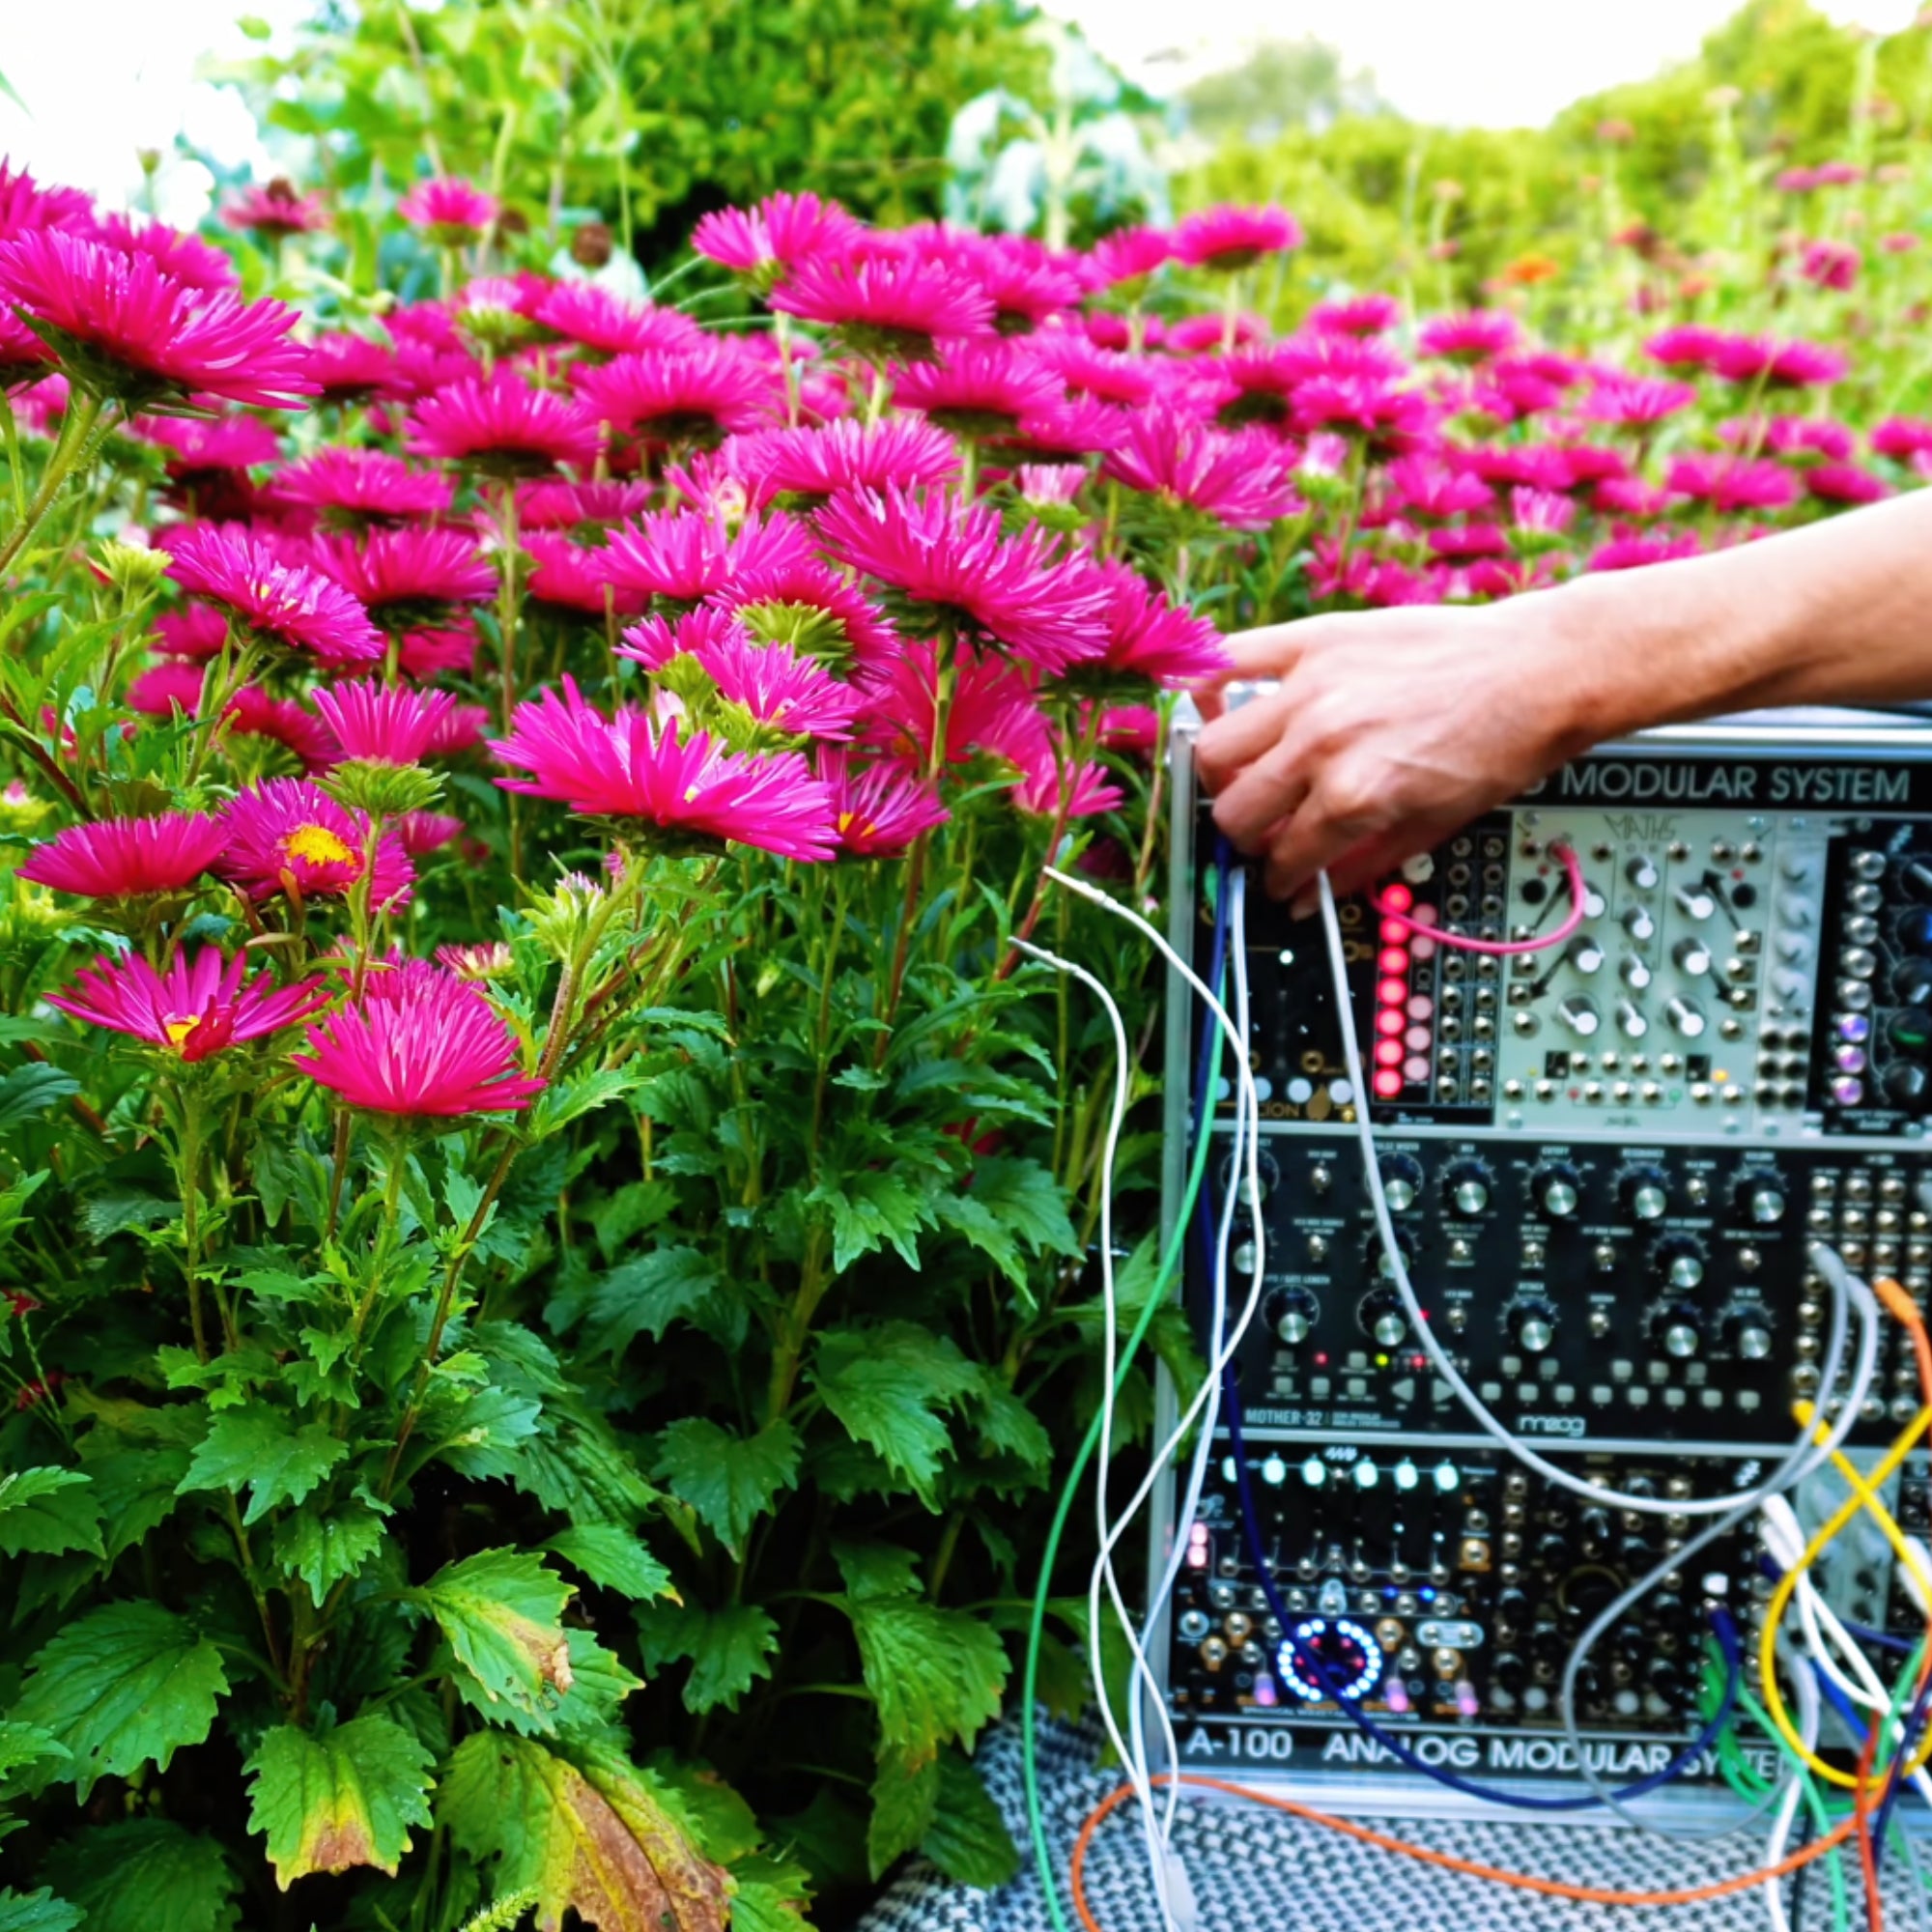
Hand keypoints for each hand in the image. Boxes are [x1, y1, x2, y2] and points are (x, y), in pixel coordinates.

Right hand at [1193, 592, 1610, 905]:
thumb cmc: (1500, 746)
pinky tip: (1220, 702)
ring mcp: (1310, 689)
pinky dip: (1210, 683)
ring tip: (1246, 774)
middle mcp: (1321, 744)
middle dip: (1245, 837)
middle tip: (1265, 832)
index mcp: (1354, 796)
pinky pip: (1229, 657)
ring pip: (1212, 747)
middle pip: (1232, 811)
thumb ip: (1362, 864)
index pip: (1283, 857)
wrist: (1539, 671)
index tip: (1282, 879)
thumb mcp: (1436, 825)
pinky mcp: (1313, 640)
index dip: (1281, 879)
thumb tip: (1312, 897)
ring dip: (1222, 775)